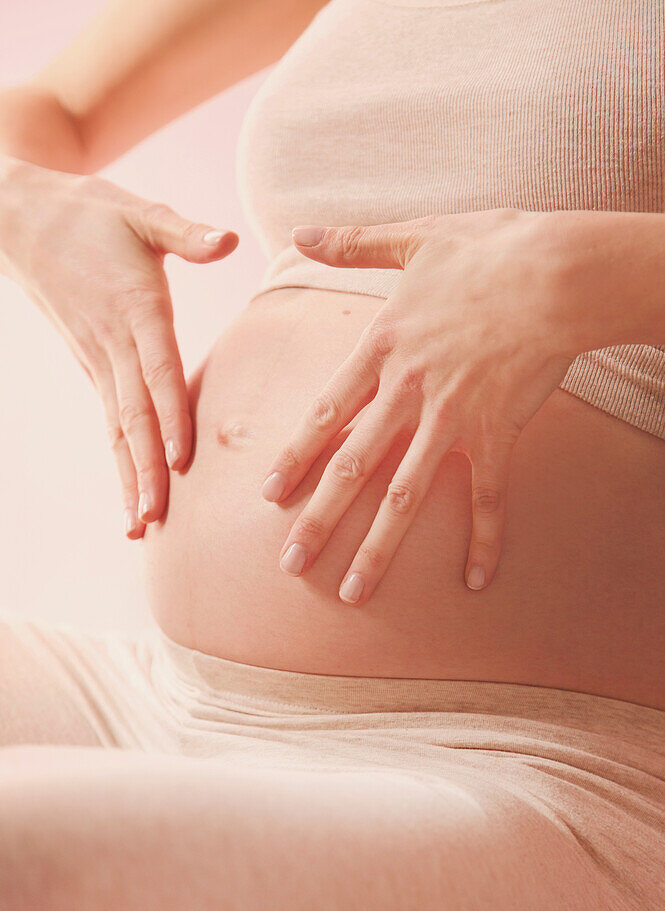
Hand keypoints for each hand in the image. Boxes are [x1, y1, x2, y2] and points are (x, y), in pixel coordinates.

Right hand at [0, 157, 237, 537]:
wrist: (18, 219)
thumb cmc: (91, 213)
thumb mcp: (141, 213)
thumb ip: (186, 233)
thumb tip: (228, 240)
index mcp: (136, 309)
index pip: (157, 372)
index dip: (170, 416)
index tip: (181, 460)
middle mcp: (115, 344)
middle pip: (135, 416)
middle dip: (146, 470)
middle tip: (157, 519)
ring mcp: (99, 361)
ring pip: (119, 429)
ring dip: (130, 478)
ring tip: (141, 528)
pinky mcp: (94, 368)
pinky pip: (111, 423)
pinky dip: (122, 461)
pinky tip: (132, 499)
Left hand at [261, 208, 590, 603]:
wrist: (558, 271)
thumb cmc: (489, 249)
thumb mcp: (414, 237)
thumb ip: (353, 242)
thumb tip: (301, 231)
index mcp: (384, 348)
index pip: (327, 413)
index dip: (295, 456)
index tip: (268, 494)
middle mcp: (408, 392)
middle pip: (352, 468)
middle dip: (318, 520)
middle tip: (290, 564)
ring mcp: (452, 419)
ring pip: (405, 496)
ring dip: (377, 547)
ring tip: (353, 592)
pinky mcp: (498, 435)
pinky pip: (487, 498)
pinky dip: (482, 540)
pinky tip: (474, 581)